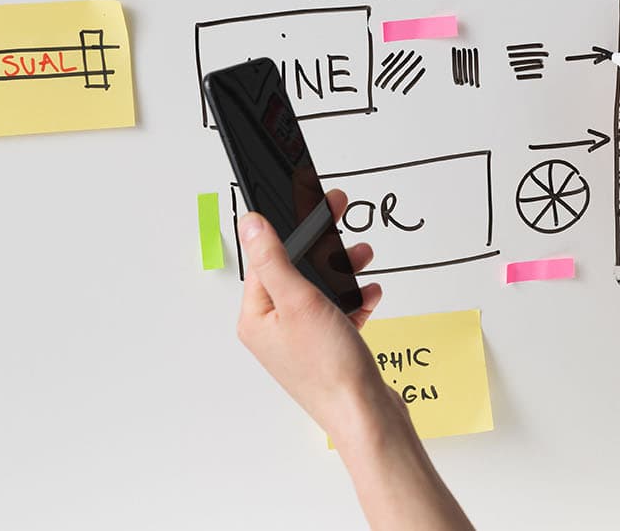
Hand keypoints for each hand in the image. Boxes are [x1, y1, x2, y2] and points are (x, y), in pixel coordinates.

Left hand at [236, 189, 390, 442]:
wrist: (366, 415)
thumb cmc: (330, 370)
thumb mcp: (301, 302)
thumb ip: (275, 259)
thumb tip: (251, 224)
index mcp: (257, 318)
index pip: (266, 260)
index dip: (292, 230)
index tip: (313, 205)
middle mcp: (275, 329)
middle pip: (296, 271)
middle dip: (323, 249)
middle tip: (342, 220)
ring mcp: (301, 340)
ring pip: (320, 290)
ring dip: (343, 272)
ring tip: (363, 259)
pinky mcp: (327, 348)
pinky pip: (338, 311)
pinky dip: (354, 300)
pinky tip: (368, 296)